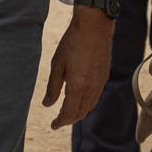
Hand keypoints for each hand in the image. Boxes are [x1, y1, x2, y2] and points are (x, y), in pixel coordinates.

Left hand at [42, 11, 113, 128]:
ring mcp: (100, 82)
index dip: (60, 121)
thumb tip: (47, 105)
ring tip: (68, 112)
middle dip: (69, 119)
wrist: (94, 26)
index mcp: (78, 86)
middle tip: (58, 121)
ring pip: (90, 106)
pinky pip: (96, 97)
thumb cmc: (72, 42)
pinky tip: (80, 99)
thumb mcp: (57, 63)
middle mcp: (91, 88)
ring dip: (78, 113)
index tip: (53, 125)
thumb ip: (53, 86)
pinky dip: (87, 104)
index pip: (69, 112)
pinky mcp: (105, 76)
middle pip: (81, 113)